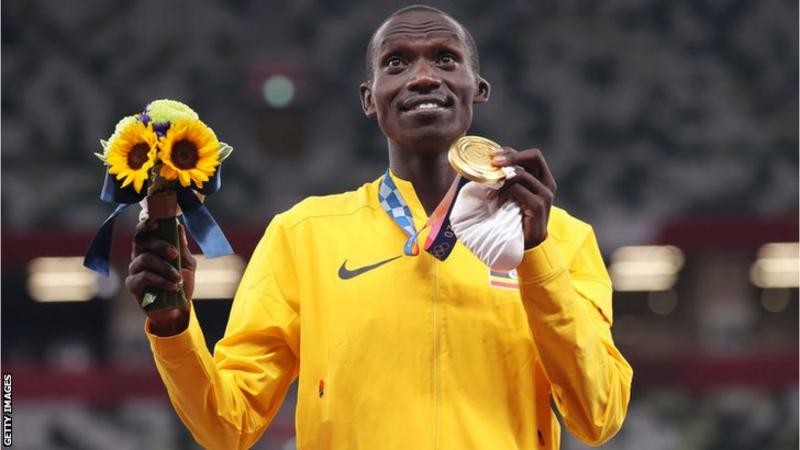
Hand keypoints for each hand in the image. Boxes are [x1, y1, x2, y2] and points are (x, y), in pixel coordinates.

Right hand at [125, 219, 196, 335]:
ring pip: (144, 259)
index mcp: (151, 247)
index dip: (146, 225)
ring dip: (164, 267)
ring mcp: (134, 269)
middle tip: (175, 254)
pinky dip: (160, 280)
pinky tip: (172, 286)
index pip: (143, 231)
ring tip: (178, 277)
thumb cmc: (181, 282)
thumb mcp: (188, 264)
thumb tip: (178, 226)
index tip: (157, 223)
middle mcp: (139, 255)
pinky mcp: (133, 284)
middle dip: (159, 245)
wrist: (178, 307)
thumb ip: (182, 247)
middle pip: (141, 241)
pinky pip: (144, 277)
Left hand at [489, 147, 556, 248]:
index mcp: (542, 178)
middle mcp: (547, 184)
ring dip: (501, 180)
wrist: (527, 244)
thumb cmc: (517, 218)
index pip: (531, 156)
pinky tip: (495, 201)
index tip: (492, 155)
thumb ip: (508, 181)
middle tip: (493, 161)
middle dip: (511, 156)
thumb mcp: (513, 195)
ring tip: (489, 192)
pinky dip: (504, 193)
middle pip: (534, 156)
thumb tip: (488, 166)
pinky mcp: (538, 206)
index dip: (512, 152)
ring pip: (521, 174)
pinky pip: (518, 190)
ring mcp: (545, 195)